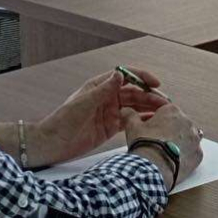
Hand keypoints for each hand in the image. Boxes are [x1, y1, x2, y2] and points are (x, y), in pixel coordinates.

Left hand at [27, 68, 169, 168]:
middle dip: (150, 96)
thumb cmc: (63, 119)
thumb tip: (120, 73)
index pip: (126, 76)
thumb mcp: (84, 102)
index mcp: (101, 86)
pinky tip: (153, 123)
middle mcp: (108, 97)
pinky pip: (130, 121)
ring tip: (164, 113)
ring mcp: (111, 112)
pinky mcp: (111, 127)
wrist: (52, 143)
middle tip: (165, 103)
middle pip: (134, 93)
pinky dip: (142, 121)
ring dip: (149, 108)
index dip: (142, 77)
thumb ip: (104, 89)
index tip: (155, 83)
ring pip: (135, 107)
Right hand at [123, 102, 203, 186]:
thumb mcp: (132, 127)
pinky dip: (186, 156)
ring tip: (166, 152)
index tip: (151, 129)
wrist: (152, 168)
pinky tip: (174, 161)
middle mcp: (188, 122)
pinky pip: (193, 153)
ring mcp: (195, 139)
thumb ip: (130, 115)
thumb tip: (125, 110)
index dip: (156, 121)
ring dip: (180, 143)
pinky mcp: (198, 154)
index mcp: (173, 111)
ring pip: (188, 138)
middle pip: (178, 124)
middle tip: (158, 142)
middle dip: (169, 131)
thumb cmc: (144, 145)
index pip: (166, 112)